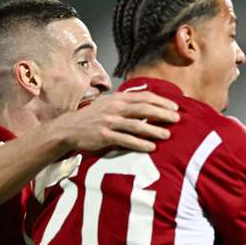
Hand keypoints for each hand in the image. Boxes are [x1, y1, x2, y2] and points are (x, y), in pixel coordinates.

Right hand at [50, 91, 179, 152]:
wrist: (69, 128)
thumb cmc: (94, 117)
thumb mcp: (109, 104)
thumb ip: (127, 102)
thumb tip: (150, 103)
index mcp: (118, 98)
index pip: (144, 97)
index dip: (161, 101)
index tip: (175, 107)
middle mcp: (114, 108)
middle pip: (143, 109)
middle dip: (162, 113)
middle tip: (177, 119)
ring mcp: (109, 122)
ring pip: (136, 125)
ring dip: (154, 130)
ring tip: (167, 135)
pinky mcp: (104, 136)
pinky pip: (126, 140)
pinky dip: (140, 144)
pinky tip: (151, 147)